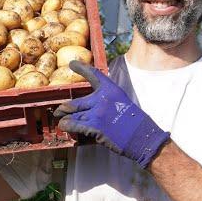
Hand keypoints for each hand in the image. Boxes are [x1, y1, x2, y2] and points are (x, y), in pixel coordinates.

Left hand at [53, 61, 169, 168]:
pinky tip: (64, 126)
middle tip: (59, 110)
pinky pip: (75, 124)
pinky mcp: (95, 126)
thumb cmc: (135, 122)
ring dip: (64, 118)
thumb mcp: (123, 103)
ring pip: (73, 114)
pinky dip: (68, 125)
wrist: (143, 137)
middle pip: (76, 102)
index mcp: (111, 90)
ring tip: (60, 120)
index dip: (81, 68)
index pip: (94, 75)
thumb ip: (107, 101)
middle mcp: (102, 99)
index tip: (72, 64)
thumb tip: (94, 106)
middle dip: (64, 108)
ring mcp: (97, 113)